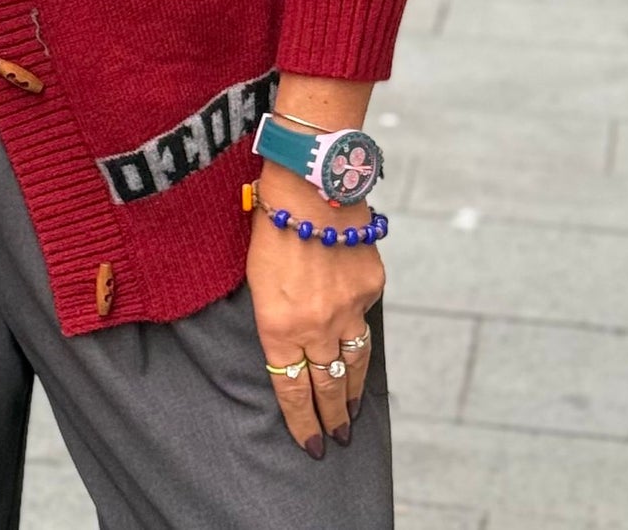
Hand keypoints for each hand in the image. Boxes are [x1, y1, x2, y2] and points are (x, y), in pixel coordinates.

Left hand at [245, 161, 381, 458]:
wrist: (310, 181)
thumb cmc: (270, 222)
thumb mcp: (257, 277)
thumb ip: (276, 317)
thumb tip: (292, 343)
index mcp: (279, 326)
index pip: (293, 390)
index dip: (302, 422)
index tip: (311, 445)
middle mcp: (317, 325)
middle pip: (327, 386)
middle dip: (332, 418)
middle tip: (338, 439)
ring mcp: (349, 307)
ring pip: (354, 363)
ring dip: (353, 390)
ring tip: (353, 412)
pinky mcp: (371, 285)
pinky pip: (365, 318)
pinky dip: (359, 332)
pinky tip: (356, 344)